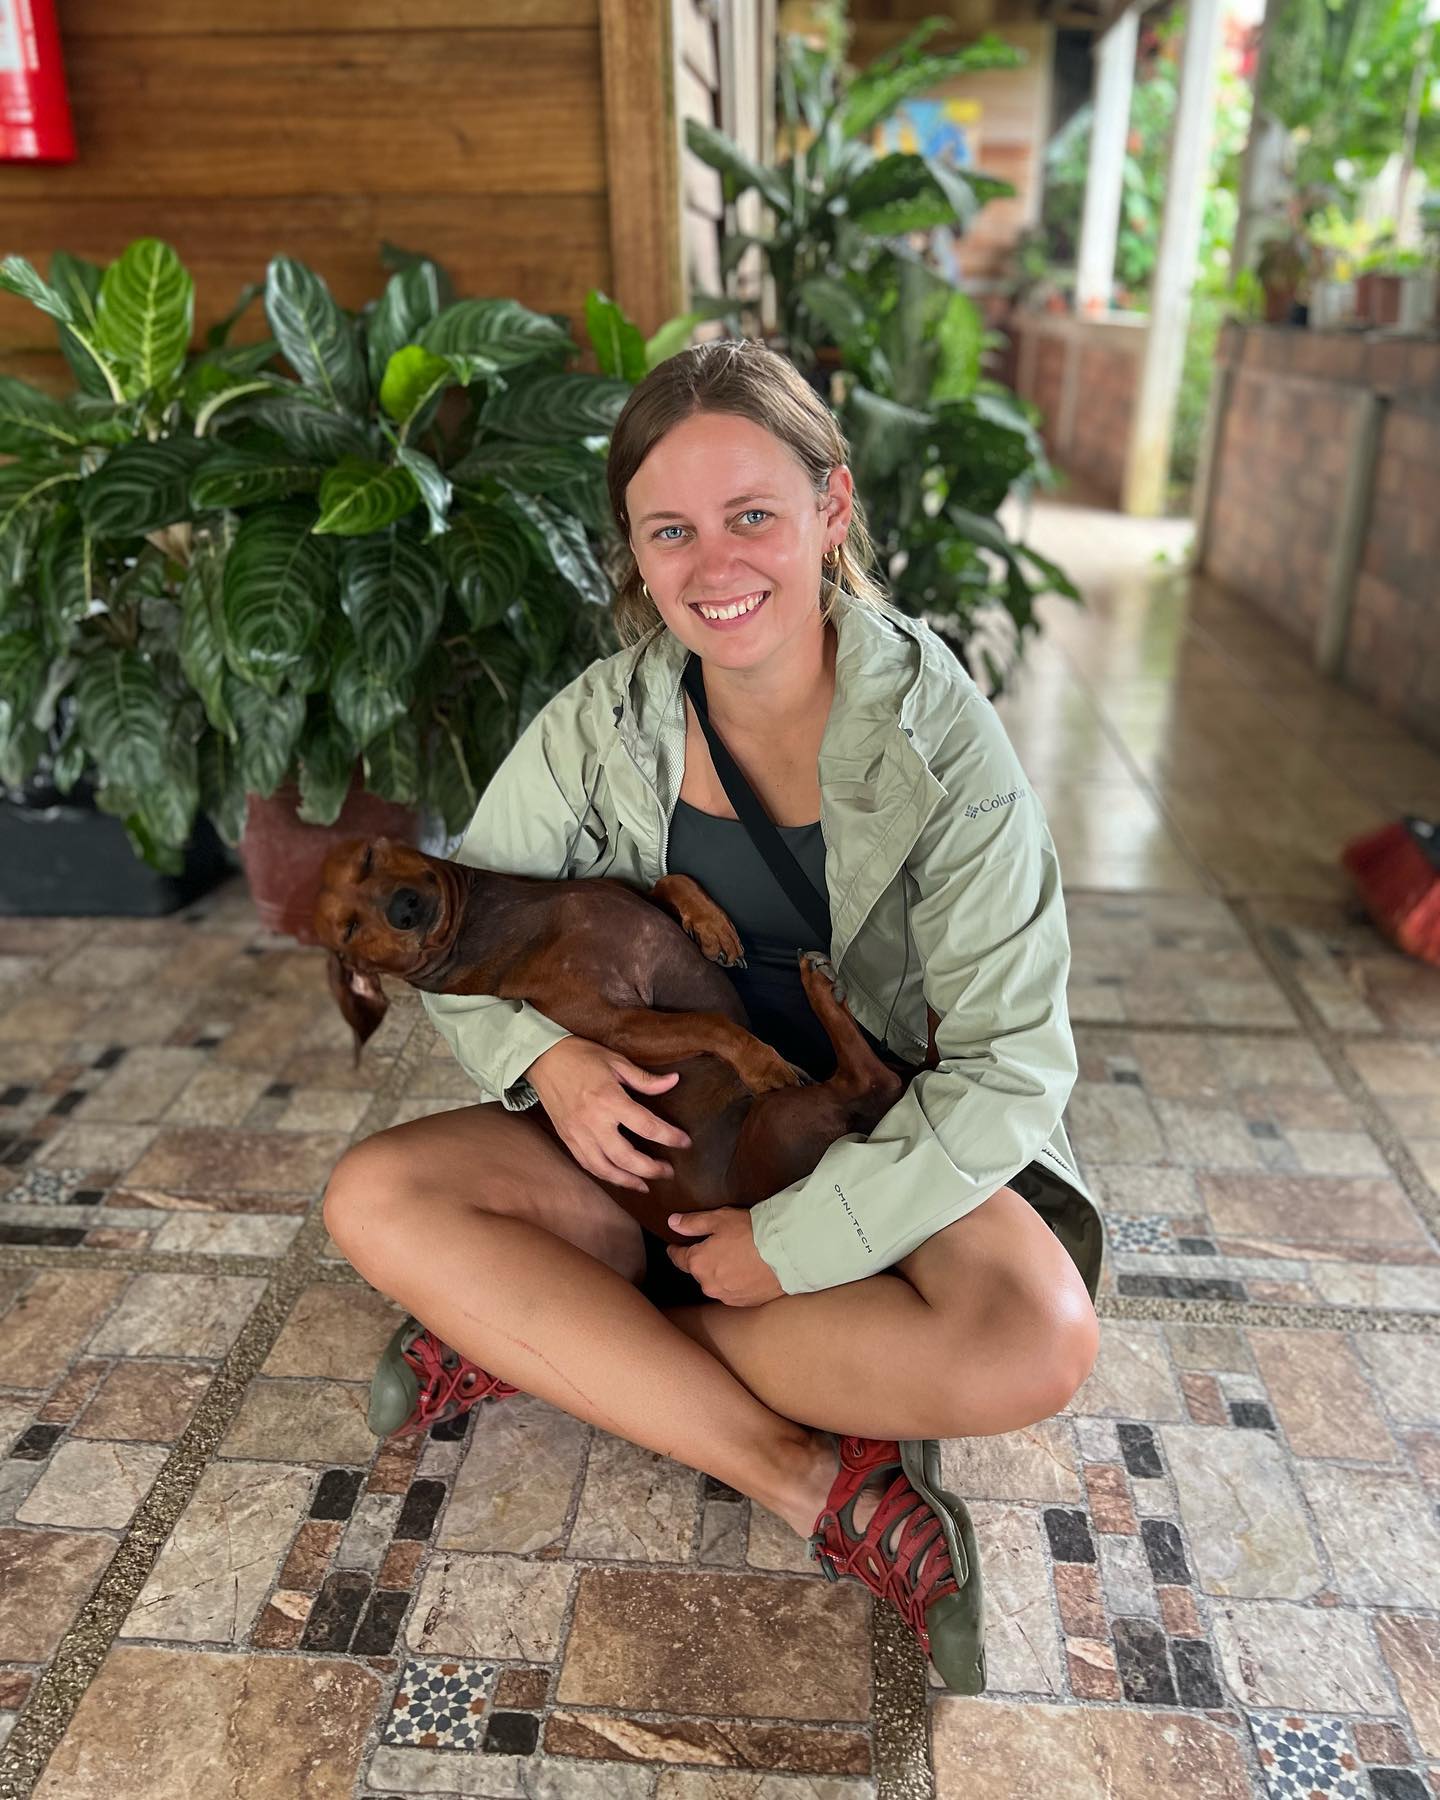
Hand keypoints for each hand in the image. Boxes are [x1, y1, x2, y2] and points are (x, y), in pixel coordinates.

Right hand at [527, 1037, 689, 1192]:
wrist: (543, 1059)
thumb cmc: (582, 1056)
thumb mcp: (616, 1061)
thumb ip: (645, 1079)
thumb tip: (674, 1081)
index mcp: (609, 1099)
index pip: (646, 1125)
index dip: (669, 1136)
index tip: (685, 1142)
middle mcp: (593, 1121)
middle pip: (626, 1157)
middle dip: (651, 1169)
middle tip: (668, 1172)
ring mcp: (578, 1133)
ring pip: (605, 1168)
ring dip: (628, 1180)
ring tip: (646, 1184)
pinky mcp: (567, 1139)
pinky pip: (587, 1164)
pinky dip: (605, 1175)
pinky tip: (619, 1177)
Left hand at [666, 1208, 784, 1306]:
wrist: (785, 1254)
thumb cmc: (751, 1233)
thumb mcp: (719, 1219)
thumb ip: (693, 1223)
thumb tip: (672, 1223)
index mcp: (698, 1264)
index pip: (678, 1258)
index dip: (675, 1250)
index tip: (674, 1247)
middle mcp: (708, 1285)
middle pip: (699, 1271)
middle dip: (704, 1260)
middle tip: (718, 1246)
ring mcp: (727, 1296)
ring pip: (716, 1283)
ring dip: (721, 1273)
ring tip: (736, 1259)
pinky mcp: (745, 1303)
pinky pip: (734, 1291)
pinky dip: (736, 1282)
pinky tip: (747, 1271)